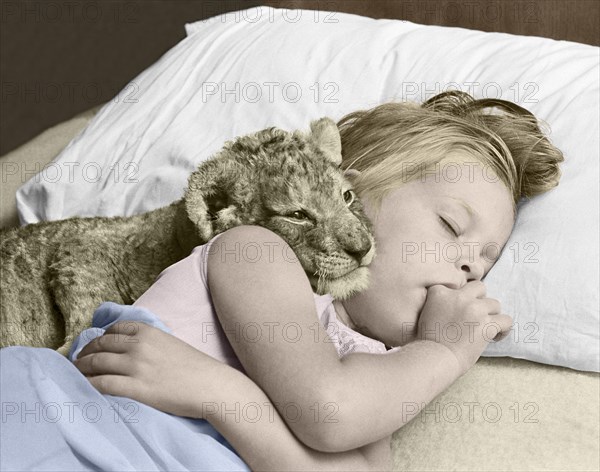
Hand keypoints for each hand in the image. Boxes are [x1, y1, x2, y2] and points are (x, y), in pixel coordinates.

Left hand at [73, 321, 231, 417]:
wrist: (210, 385)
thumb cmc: (195, 366)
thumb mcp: (170, 343)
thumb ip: (150, 341)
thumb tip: (131, 347)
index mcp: (148, 331)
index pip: (113, 329)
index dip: (99, 337)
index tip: (93, 346)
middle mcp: (138, 345)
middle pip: (100, 345)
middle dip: (85, 353)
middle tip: (78, 361)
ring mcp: (136, 366)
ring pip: (97, 363)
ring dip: (82, 368)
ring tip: (77, 373)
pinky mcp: (136, 388)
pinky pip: (103, 384)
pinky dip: (89, 385)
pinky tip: (84, 387)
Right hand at [417, 281, 511, 373]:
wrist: (434, 358)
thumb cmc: (428, 341)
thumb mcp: (426, 312)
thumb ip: (440, 303)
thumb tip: (457, 306)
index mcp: (439, 292)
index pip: (457, 285)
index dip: (461, 298)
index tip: (460, 311)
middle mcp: (458, 296)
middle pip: (479, 288)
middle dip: (480, 300)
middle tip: (476, 315)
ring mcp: (474, 309)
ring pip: (495, 304)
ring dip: (492, 316)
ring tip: (486, 329)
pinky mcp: (487, 324)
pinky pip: (506, 320)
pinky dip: (503, 329)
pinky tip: (495, 337)